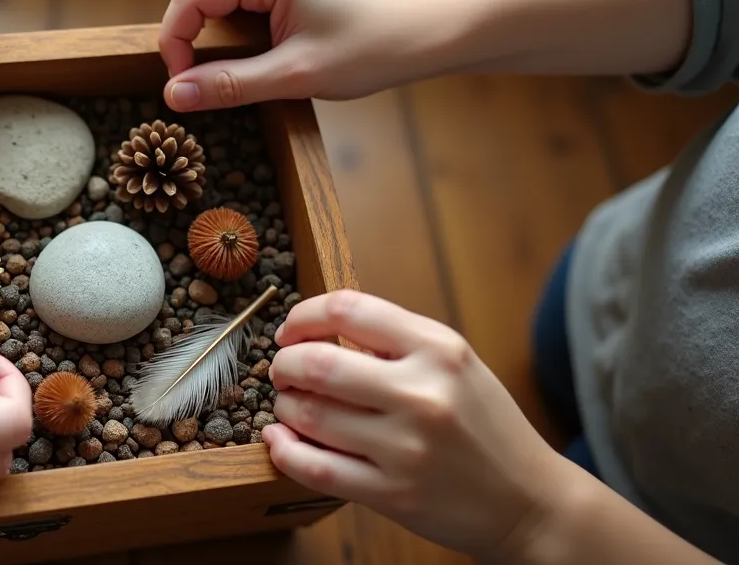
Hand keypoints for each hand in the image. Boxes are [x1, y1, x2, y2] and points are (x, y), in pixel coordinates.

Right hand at [158, 0, 430, 108]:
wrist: (418, 34)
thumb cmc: (367, 51)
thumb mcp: (293, 76)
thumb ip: (229, 84)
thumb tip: (175, 95)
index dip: (176, 40)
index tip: (184, 82)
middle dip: (187, 24)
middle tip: (202, 68)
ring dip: (207, 16)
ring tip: (228, 56)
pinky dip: (229, 10)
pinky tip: (251, 41)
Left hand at [261, 290, 569, 560]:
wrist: (530, 502)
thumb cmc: (485, 426)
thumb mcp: (457, 364)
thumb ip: (396, 341)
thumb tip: (319, 329)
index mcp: (440, 349)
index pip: (348, 309)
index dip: (304, 316)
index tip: (290, 331)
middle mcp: (423, 394)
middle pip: (317, 363)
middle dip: (284, 365)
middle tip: (282, 372)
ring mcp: (406, 448)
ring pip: (309, 415)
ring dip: (284, 407)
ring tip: (290, 406)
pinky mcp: (392, 494)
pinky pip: (315, 467)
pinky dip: (284, 450)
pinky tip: (280, 439)